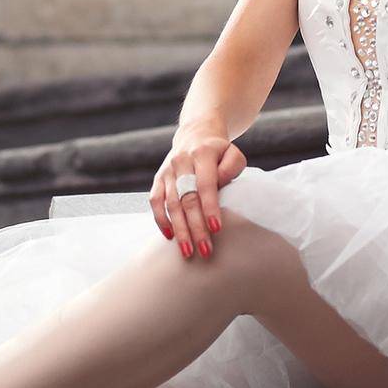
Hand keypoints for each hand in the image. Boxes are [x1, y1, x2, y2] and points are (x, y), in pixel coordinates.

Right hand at [149, 124, 247, 258]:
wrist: (195, 135)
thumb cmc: (219, 152)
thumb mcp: (232, 153)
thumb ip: (231, 167)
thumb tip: (219, 186)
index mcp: (202, 153)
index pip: (206, 184)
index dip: (210, 207)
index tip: (216, 228)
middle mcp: (182, 161)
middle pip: (188, 199)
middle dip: (196, 227)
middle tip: (205, 250)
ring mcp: (167, 170)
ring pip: (171, 204)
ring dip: (180, 230)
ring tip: (189, 252)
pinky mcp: (158, 179)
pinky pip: (155, 201)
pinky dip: (161, 220)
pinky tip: (169, 237)